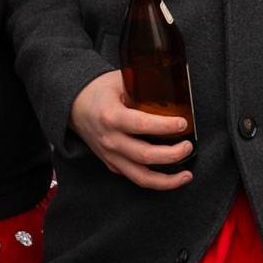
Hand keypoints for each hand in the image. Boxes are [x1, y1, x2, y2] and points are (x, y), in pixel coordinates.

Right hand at [68, 70, 193, 191]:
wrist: (73, 105)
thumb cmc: (99, 91)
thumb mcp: (119, 80)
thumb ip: (143, 84)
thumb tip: (173, 86)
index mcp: (111, 116)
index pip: (141, 125)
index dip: (165, 126)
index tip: (183, 123)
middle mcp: (110, 140)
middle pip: (145, 156)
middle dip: (172, 154)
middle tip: (188, 145)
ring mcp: (110, 155)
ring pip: (141, 177)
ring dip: (167, 180)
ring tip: (187, 174)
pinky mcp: (112, 164)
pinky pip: (135, 178)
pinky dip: (155, 181)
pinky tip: (171, 177)